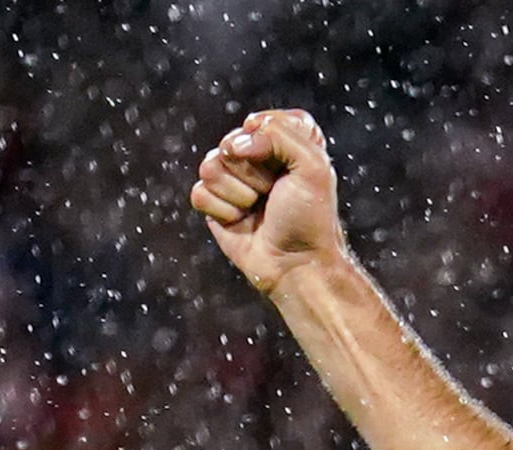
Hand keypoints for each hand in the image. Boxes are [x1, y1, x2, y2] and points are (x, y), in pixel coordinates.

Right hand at [189, 110, 350, 297]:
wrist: (296, 265)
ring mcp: (232, 178)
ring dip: (238, 193)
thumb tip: (233, 146)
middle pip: (230, 142)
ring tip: (258, 208)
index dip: (271, 144)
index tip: (288, 168)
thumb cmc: (309, 218)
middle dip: (253, 172)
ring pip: (210, 166)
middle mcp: (256, 155)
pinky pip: (200, 192)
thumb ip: (280, 134)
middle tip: (274, 193)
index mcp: (285, 139)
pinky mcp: (214, 202)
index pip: (262, 121)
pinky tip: (242, 221)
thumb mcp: (313, 167)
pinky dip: (223, 211)